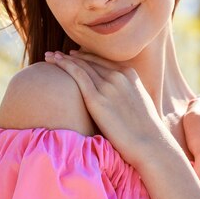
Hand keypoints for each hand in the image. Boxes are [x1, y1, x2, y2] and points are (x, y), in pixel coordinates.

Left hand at [44, 50, 165, 169]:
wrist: (150, 144)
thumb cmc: (144, 132)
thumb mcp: (138, 103)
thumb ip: (125, 94)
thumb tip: (115, 100)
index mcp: (129, 74)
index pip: (102, 61)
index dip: (85, 56)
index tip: (73, 55)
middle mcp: (118, 75)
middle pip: (89, 60)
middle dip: (71, 56)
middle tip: (56, 54)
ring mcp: (107, 85)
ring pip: (80, 65)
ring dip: (62, 58)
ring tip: (49, 56)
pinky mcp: (96, 98)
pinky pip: (76, 74)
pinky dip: (63, 65)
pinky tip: (53, 62)